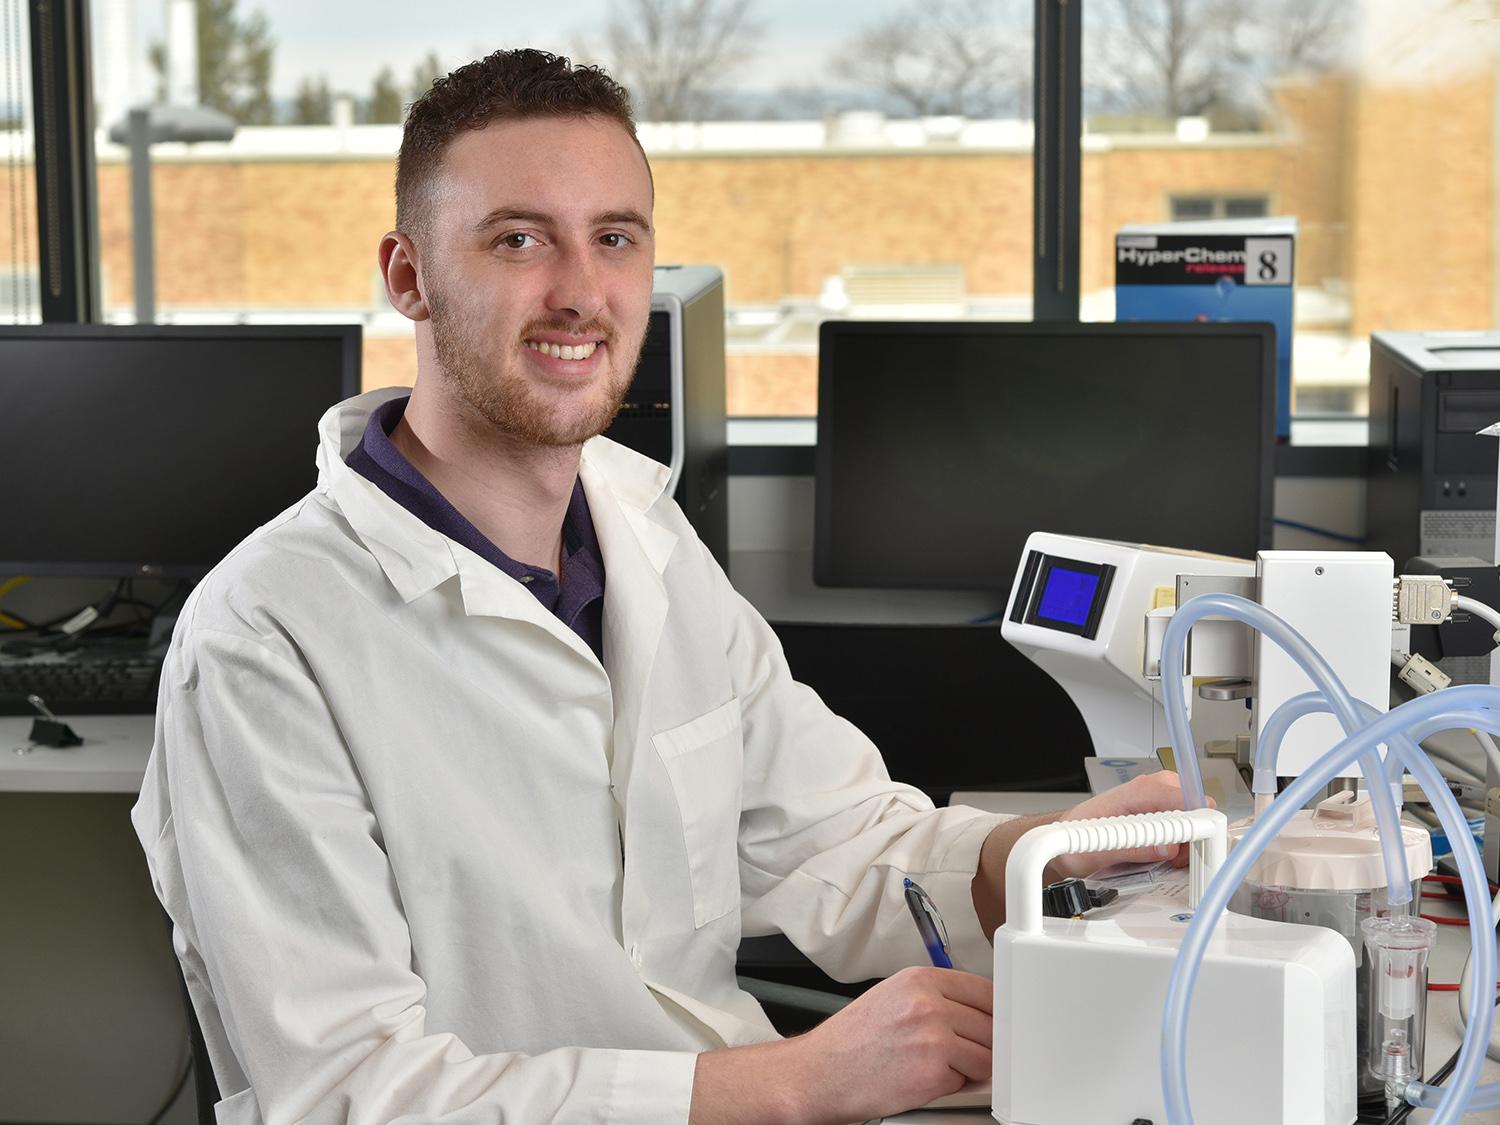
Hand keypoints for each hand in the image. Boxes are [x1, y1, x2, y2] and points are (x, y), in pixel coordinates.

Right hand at [781, 966, 991, 1123]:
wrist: (820, 1073)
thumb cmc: (852, 1040)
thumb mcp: (891, 997)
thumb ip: (935, 997)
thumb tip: (975, 1009)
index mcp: (919, 980)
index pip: (985, 990)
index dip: (996, 1011)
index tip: (998, 1022)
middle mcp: (928, 1004)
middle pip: (991, 1025)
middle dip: (985, 1043)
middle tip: (965, 1051)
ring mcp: (932, 1039)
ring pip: (986, 1057)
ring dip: (971, 1067)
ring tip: (940, 1065)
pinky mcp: (932, 1074)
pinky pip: (966, 1082)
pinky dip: (953, 1086)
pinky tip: (925, 1079)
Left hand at [1048, 771, 1210, 878]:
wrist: (1064, 834)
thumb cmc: (1077, 833)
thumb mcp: (1098, 848)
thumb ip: (1133, 848)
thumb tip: (1167, 848)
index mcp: (1139, 791)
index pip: (1187, 800)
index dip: (1197, 826)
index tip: (1197, 848)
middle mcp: (1152, 790)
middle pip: (1197, 809)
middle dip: (1194, 837)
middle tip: (1176, 859)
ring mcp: (1158, 801)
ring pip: (1194, 820)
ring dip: (1187, 845)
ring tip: (1166, 861)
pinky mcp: (1159, 815)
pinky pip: (1184, 828)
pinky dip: (1181, 846)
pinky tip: (1164, 859)